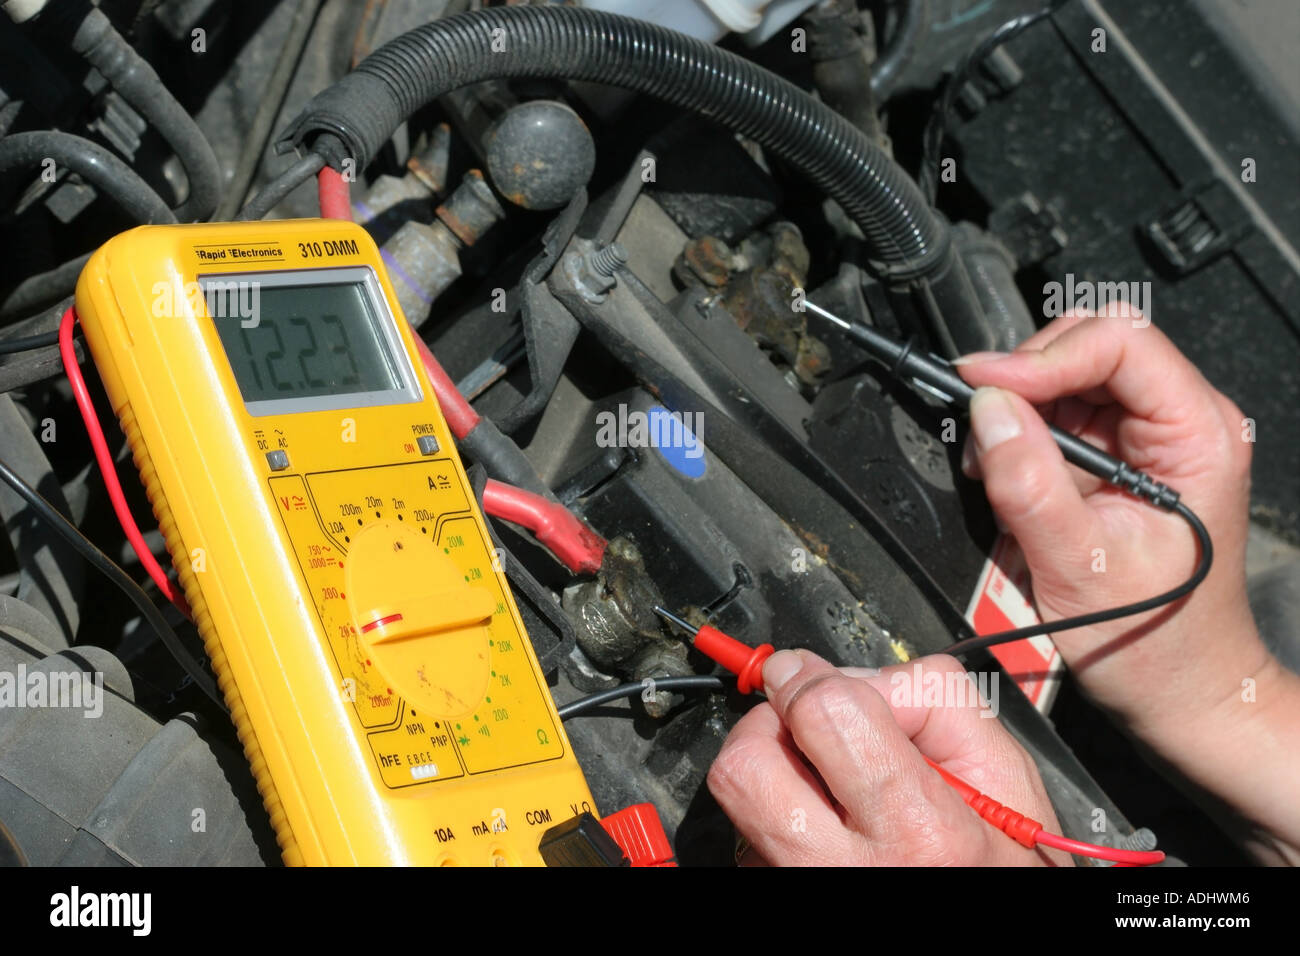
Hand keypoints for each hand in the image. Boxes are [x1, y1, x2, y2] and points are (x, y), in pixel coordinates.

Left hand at [707, 649, 1069, 865]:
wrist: (991, 934)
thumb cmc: (1004, 866)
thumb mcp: (1006, 775)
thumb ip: (935, 700)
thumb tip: (857, 674)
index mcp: (918, 829)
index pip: (824, 716)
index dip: (810, 678)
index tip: (803, 671)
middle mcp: (846, 869)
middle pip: (747, 766)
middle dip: (766, 724)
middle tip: (801, 725)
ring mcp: (802, 885)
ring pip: (744, 803)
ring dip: (778, 772)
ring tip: (829, 783)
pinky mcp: (781, 895)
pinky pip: (755, 837)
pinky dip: (783, 815)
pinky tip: (830, 822)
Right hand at [954, 310, 1260, 724]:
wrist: (1178, 689)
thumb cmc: (1154, 641)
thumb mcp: (1078, 564)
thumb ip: (1029, 481)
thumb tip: (986, 408)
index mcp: (1198, 435)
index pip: (1119, 344)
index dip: (1042, 356)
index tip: (980, 385)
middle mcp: (1180, 423)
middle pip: (1092, 344)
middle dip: (1026, 375)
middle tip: (979, 418)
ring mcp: (1148, 437)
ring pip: (1068, 374)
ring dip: (1017, 405)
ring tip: (991, 460)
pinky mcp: (1116, 457)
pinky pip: (1058, 414)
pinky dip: (1019, 432)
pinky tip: (1007, 470)